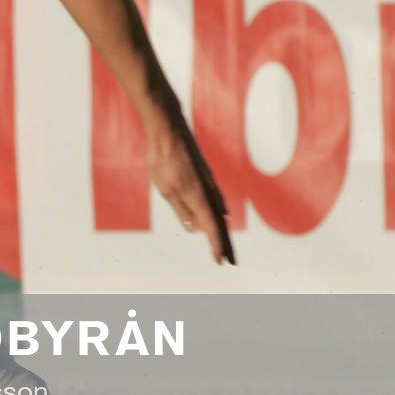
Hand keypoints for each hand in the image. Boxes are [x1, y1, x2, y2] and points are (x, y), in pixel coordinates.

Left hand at [149, 126, 234, 265]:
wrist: (170, 133)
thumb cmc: (164, 161)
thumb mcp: (167, 190)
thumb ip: (181, 209)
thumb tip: (194, 228)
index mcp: (199, 198)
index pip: (213, 228)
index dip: (217, 246)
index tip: (220, 261)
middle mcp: (209, 192)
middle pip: (220, 224)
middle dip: (225, 244)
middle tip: (230, 262)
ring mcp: (209, 184)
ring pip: (219, 213)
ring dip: (223, 231)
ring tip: (225, 247)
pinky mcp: (205, 178)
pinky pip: (216, 201)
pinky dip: (219, 215)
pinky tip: (221, 217)